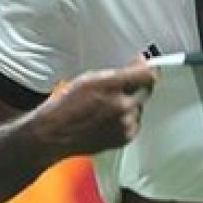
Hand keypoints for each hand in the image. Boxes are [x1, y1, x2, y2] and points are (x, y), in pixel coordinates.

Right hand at [29, 57, 157, 158]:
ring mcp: (125, 124)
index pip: (147, 74)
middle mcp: (121, 106)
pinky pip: (135, 122)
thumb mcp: (88, 79)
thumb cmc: (65, 106)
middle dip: (138, 85)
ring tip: (109, 106)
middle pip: (147, 90)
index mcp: (111, 86)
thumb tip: (136, 65)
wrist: (54, 134)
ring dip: (131, 103)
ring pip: (140, 106)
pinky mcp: (125, 138)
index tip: (142, 66)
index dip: (146, 68)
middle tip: (123, 86)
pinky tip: (109, 118)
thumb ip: (117, 72)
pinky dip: (127, 118)